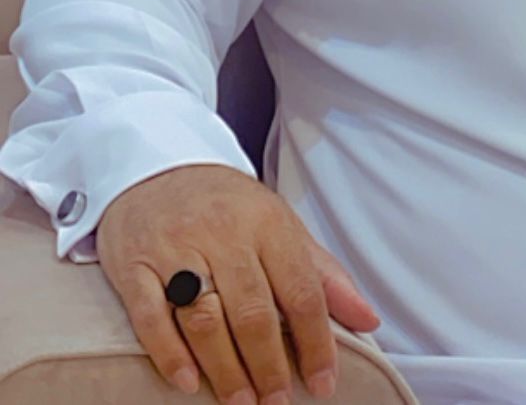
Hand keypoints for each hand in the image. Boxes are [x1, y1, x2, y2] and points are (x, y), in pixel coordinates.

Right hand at [96, 164, 380, 402]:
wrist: (160, 168)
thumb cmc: (230, 207)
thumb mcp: (283, 226)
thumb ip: (324, 275)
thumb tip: (369, 320)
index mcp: (269, 224)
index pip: (301, 290)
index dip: (316, 341)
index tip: (323, 382)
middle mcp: (225, 234)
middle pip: (252, 310)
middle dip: (270, 363)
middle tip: (278, 401)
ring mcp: (177, 248)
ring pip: (204, 317)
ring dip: (225, 367)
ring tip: (242, 400)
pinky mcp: (134, 264)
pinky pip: (151, 315)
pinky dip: (170, 353)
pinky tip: (188, 381)